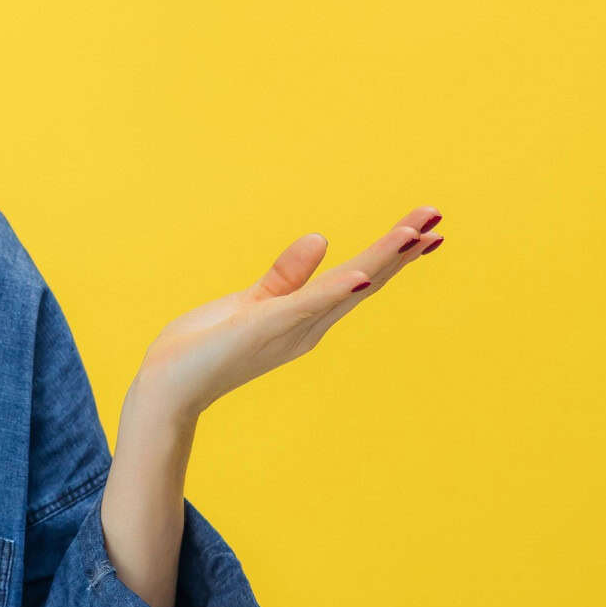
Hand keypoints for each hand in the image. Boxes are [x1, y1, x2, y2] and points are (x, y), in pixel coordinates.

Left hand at [130, 206, 445, 420]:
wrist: (167, 387)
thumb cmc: (205, 348)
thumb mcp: (251, 302)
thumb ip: (286, 276)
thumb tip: (321, 238)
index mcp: (306, 317)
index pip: (357, 278)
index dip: (391, 253)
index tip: (426, 226)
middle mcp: (308, 326)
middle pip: (363, 281)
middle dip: (401, 251)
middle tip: (438, 219)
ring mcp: (288, 329)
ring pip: (344, 289)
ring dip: (382, 261)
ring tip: (417, 234)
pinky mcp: (263, 328)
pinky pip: (304, 306)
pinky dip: (333, 290)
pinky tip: (361, 274)